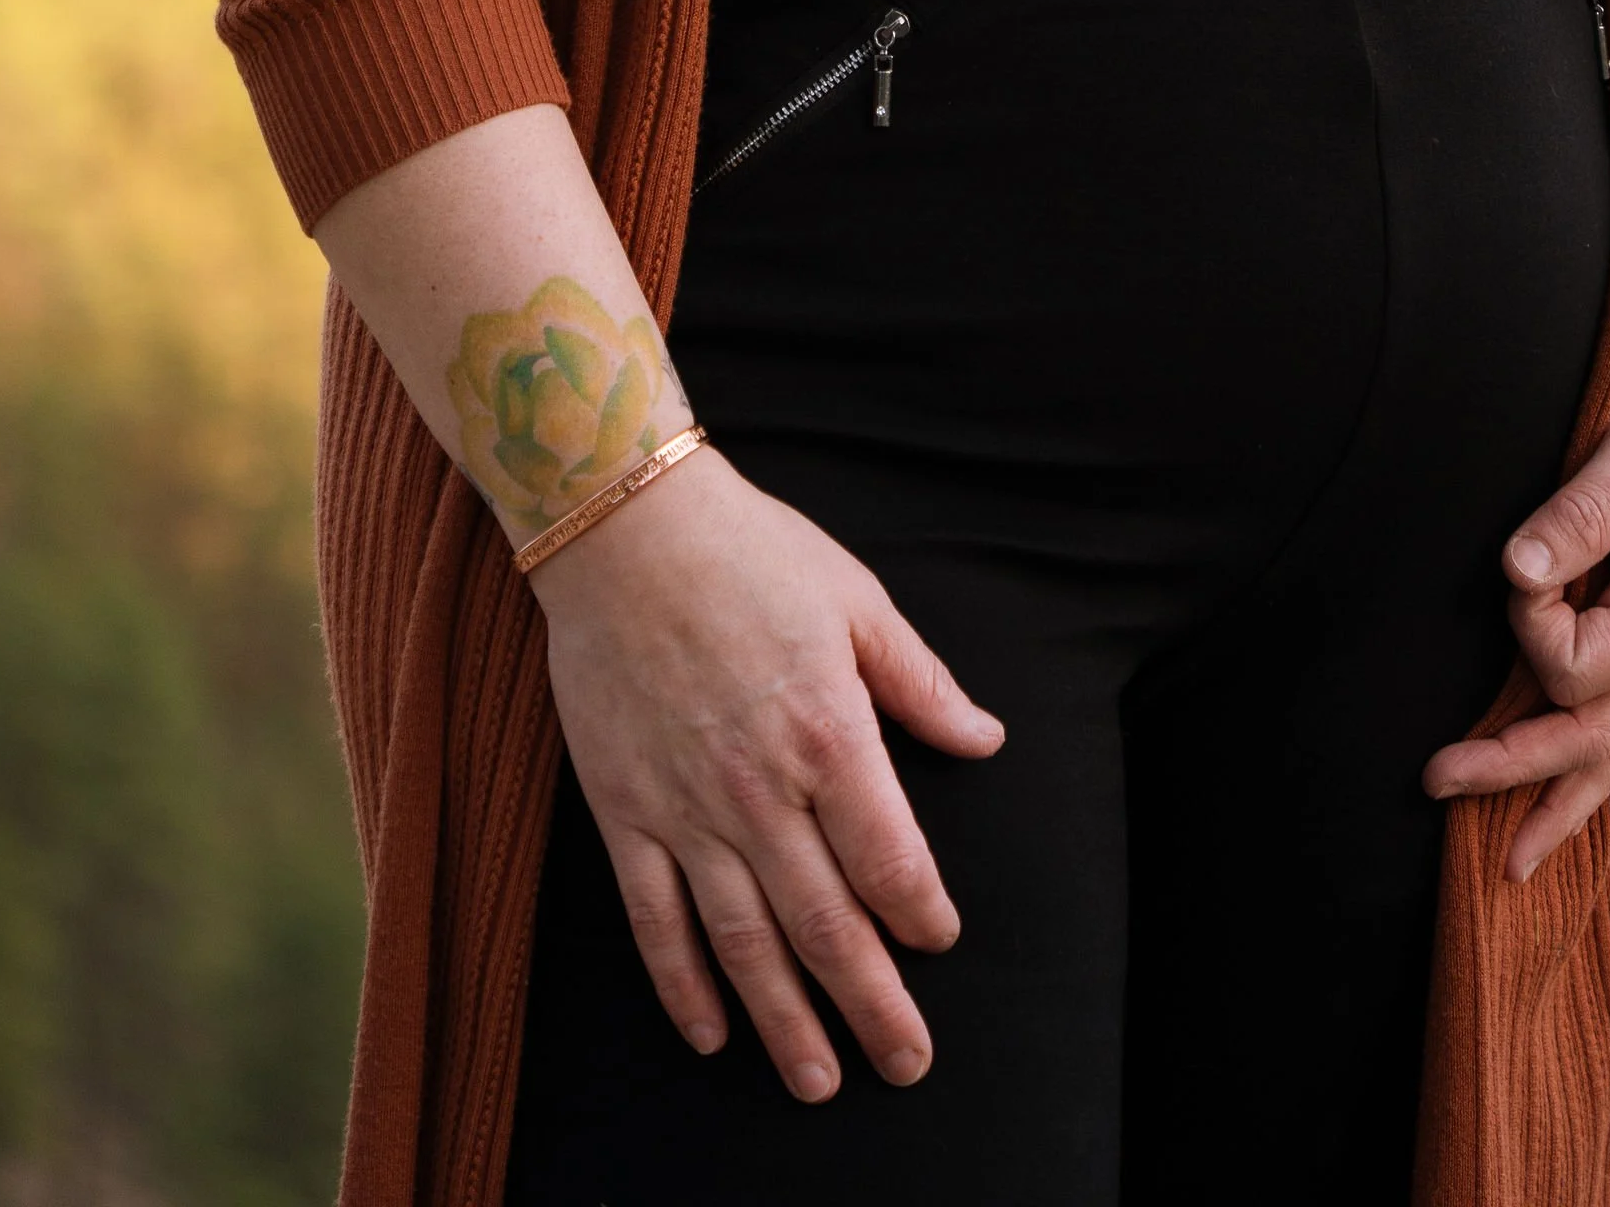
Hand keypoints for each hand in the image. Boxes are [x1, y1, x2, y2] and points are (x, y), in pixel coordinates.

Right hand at [533, 447, 1003, 1099]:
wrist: (624, 527)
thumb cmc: (751, 552)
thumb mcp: (857, 601)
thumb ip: (920, 683)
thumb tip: (984, 739)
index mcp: (832, 736)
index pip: (891, 861)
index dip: (922, 916)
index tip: (940, 943)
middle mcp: (762, 790)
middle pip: (828, 926)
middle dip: (873, 1005)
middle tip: (906, 1064)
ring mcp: (687, 809)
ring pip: (745, 943)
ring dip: (785, 1021)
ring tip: (819, 1081)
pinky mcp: (624, 812)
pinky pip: (656, 920)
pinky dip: (683, 985)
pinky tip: (712, 1032)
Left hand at [1424, 317, 1609, 875]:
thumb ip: (1581, 511)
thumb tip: (1516, 576)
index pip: (1572, 667)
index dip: (1528, 622)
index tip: (1521, 559)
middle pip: (1588, 740)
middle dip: (1512, 770)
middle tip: (1431, 781)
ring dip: (1554, 795)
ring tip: (1507, 859)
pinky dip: (1584, 761)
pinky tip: (1557, 790)